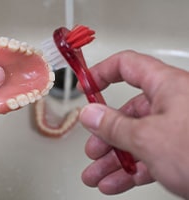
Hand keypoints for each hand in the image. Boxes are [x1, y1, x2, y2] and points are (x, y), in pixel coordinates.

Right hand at [79, 50, 188, 198]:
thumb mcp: (149, 137)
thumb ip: (114, 125)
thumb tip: (90, 114)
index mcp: (167, 86)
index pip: (127, 66)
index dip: (102, 72)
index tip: (86, 85)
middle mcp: (171, 104)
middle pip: (127, 112)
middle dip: (105, 134)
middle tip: (92, 149)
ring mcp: (175, 130)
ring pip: (135, 139)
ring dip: (113, 160)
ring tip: (96, 175)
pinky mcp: (180, 152)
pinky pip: (148, 157)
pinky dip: (129, 171)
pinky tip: (114, 183)